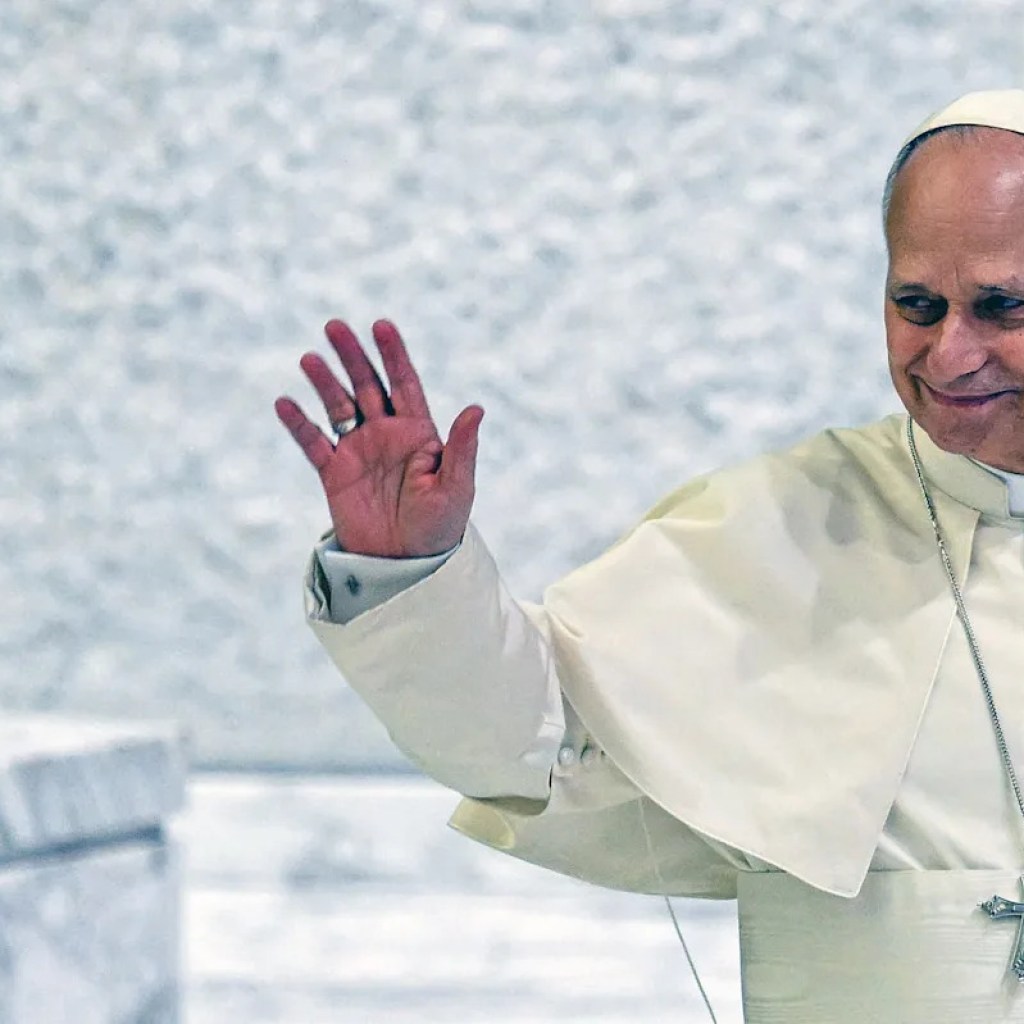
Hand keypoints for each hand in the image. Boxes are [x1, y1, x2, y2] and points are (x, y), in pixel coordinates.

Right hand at [275, 319, 483, 556]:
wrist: (407, 563)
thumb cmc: (440, 525)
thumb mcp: (456, 486)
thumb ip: (461, 448)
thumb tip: (476, 408)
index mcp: (419, 432)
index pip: (404, 383)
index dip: (394, 354)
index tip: (382, 325)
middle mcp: (387, 434)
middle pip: (367, 385)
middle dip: (353, 356)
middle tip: (335, 327)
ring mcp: (359, 451)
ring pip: (339, 406)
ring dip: (325, 382)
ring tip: (310, 358)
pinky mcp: (334, 473)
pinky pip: (313, 443)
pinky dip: (299, 423)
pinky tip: (285, 402)